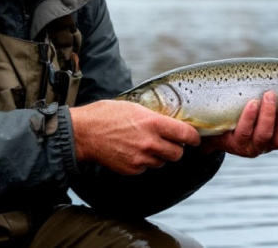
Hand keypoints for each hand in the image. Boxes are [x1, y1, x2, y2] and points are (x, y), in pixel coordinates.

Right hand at [69, 100, 200, 174]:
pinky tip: (133, 151)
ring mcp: (141, 158)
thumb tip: (169, 121)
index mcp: (153, 123)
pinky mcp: (132, 169)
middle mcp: (150, 142)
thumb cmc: (106, 115)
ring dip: (159, 156)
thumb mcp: (134, 107)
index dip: (193, 137)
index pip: (185, 134)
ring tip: (145, 145)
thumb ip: (154, 117)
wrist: (83, 133)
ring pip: (162, 162)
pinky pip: (147, 168)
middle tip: (169, 142)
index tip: (194, 138)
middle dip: (176, 148)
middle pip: (178, 153)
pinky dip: (144, 162)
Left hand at [200, 91, 277, 157]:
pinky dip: (249, 117)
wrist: (216, 125)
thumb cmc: (245, 105)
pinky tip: (251, 103)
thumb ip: (277, 92)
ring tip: (269, 95)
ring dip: (268, 115)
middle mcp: (270, 143)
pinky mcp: (236, 143)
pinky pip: (243, 132)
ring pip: (265, 135)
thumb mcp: (263, 100)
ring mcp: (253, 145)